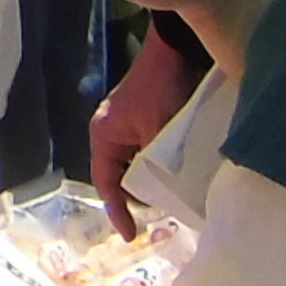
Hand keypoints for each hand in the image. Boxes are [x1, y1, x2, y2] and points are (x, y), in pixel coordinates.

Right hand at [90, 33, 202, 238]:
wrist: (180, 49)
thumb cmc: (165, 89)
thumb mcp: (159, 132)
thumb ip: (157, 165)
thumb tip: (166, 197)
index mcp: (105, 136)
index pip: (106, 183)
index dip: (118, 212)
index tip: (132, 236)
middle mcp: (112, 134)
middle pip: (121, 178)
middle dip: (138, 199)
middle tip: (161, 221)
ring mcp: (131, 128)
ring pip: (137, 168)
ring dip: (153, 183)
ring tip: (173, 203)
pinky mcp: (149, 122)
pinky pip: (150, 156)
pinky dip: (162, 169)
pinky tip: (180, 179)